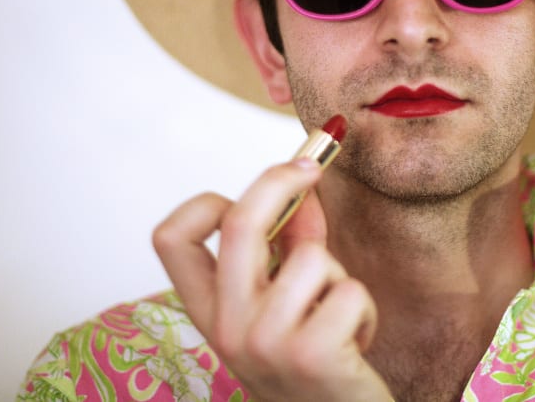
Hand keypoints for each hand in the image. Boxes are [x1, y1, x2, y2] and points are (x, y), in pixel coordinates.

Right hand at [153, 159, 393, 400]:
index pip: (170, 239)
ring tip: (337, 316)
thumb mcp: (288, 306)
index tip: (244, 192)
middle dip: (279, 180)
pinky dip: (364, 310)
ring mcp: (264, 343)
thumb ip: (290, 247)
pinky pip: (349, 291)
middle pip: (238, 224)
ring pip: (310, 257)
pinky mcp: (311, 355)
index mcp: (211, 314)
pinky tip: (354, 344)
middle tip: (311, 168)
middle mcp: (227, 329)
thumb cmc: (315, 366)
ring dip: (337, 276)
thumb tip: (303, 189)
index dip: (203, 203)